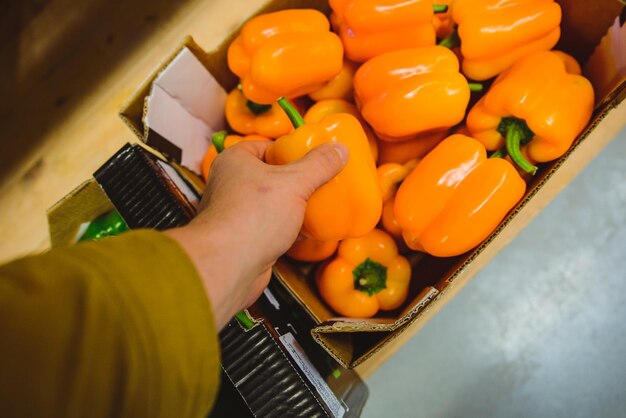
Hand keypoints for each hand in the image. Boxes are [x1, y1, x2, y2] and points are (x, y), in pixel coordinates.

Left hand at [166, 140, 347, 328]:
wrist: (228, 266)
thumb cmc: (253, 215)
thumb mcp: (294, 183)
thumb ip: (318, 165)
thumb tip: (340, 150)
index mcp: (235, 161)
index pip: (266, 146)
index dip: (290, 150)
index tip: (314, 156)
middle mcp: (230, 184)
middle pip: (270, 175)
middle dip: (296, 180)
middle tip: (321, 180)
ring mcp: (236, 213)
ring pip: (271, 202)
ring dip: (293, 205)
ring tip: (319, 203)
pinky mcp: (244, 238)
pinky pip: (271, 226)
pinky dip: (288, 227)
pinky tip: (309, 230)